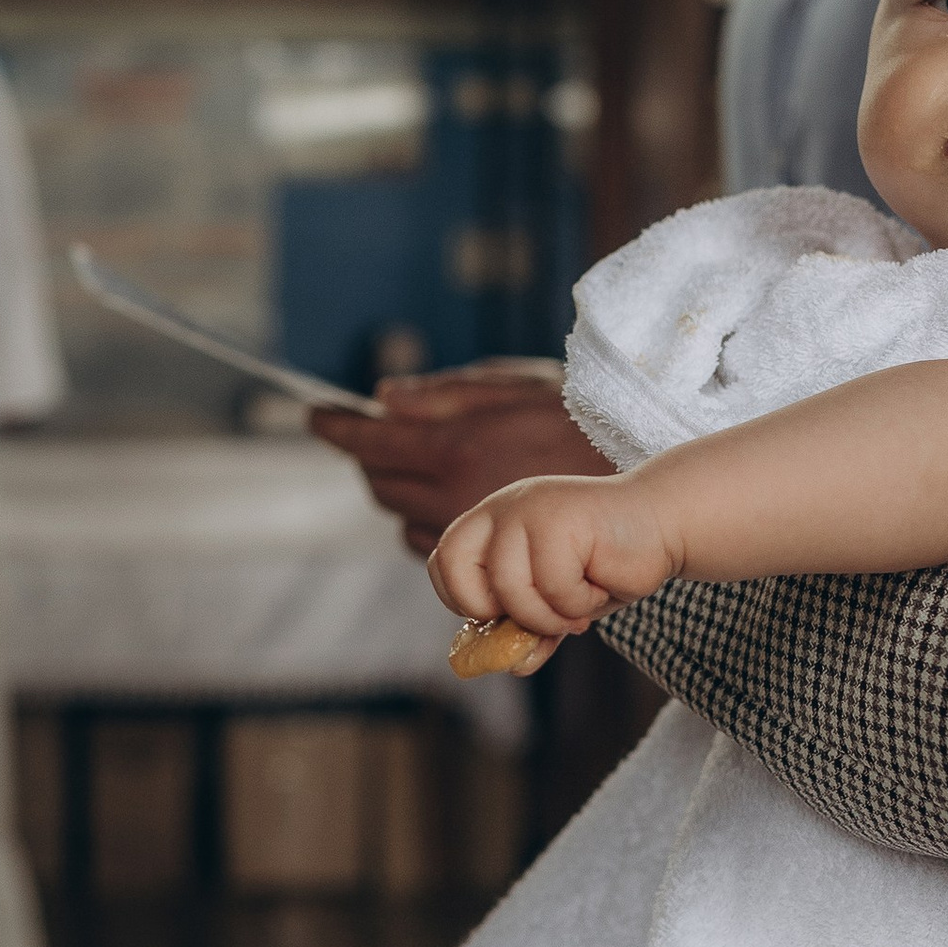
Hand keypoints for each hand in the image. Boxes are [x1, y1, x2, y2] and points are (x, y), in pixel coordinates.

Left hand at [311, 365, 610, 558]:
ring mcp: (465, 530)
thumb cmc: (578, 424)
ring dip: (395, 490)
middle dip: (368, 457)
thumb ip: (446, 393)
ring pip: (399, 516)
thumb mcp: (517, 388)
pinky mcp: (479, 559)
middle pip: (377, 481)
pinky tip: (446, 498)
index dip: (335, 425)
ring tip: (415, 465)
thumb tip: (384, 398)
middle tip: (373, 436)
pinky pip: (427, 542)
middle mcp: (451, 493)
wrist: (631, 494)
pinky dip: (423, 519)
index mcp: (456, 443)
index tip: (316, 414)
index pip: (369, 439)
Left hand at [429, 472, 678, 641]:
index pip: (444, 560)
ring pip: (510, 587)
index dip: (463, 598)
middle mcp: (505, 509)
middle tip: (534, 617)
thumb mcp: (557, 605)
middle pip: (458, 567)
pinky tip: (599, 588)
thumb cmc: (606, 564)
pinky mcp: (563, 518)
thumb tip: (510, 666)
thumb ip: (529, 630)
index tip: (501, 616)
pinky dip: (578, 604)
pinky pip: (554, 586)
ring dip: (547, 616)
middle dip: (492, 608)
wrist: (662, 526)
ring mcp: (532, 509)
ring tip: (579, 609)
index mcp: (494, 522)